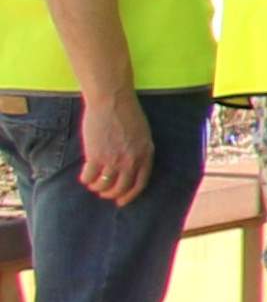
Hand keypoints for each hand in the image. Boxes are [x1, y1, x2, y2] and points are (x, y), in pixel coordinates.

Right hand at [74, 89, 150, 204]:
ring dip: (98, 188)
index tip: (121, 202)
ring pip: (105, 185)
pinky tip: (85, 177)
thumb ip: (139, 150)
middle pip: (121, 188)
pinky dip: (86, 180)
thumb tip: (131, 166)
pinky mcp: (96, 156)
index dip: (130, 195)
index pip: (140, 184)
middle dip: (111, 195)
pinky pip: (89, 177)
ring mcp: (114, 159)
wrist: (112, 100)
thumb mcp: (142, 134)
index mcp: (146, 154)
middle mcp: (131, 160)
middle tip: (104, 194)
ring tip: (94, 184)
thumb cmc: (127, 113)